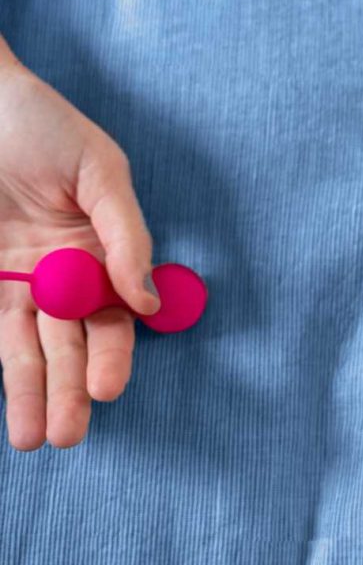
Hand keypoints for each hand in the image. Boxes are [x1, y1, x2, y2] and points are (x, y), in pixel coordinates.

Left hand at [0, 37, 158, 449]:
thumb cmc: (46, 125)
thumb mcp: (102, 171)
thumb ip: (126, 235)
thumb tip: (147, 303)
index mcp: (101, 252)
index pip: (113, 317)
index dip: (113, 354)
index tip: (107, 388)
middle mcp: (60, 275)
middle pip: (68, 343)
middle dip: (69, 390)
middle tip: (69, 434)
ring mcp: (13, 279)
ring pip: (22, 348)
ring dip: (29, 393)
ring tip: (34, 439)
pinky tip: (8, 401)